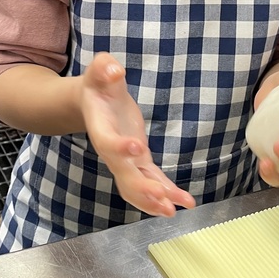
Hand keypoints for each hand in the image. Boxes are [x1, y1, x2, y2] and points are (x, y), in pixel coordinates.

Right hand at [79, 53, 195, 216]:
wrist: (93, 101)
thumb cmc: (98, 84)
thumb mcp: (99, 69)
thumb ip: (103, 67)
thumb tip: (113, 69)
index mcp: (100, 128)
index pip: (108, 143)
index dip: (120, 148)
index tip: (138, 147)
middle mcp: (111, 151)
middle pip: (123, 175)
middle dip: (141, 188)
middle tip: (160, 197)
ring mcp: (124, 160)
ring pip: (135, 187)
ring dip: (153, 200)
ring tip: (174, 209)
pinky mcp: (139, 162)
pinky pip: (151, 182)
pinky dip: (167, 193)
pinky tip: (185, 202)